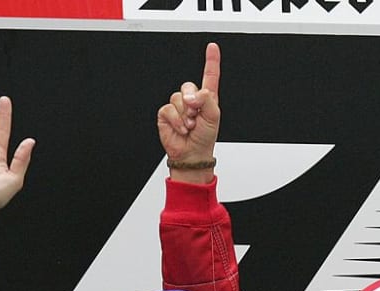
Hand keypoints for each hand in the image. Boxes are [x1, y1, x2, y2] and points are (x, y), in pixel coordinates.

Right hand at [157, 43, 220, 183]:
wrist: (191, 153)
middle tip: (196, 116)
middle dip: (193, 101)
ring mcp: (178, 105)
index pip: (209, 75)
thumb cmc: (205, 137)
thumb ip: (207, 100)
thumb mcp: (214, 117)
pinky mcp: (166, 113)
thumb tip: (193, 94)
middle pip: (188, 85)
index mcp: (207, 98)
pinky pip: (169, 108)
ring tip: (190, 125)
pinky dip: (177, 120)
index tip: (212, 47)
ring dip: (186, 114)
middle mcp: (192, 99)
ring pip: (178, 97)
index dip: (211, 61)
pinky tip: (181, 128)